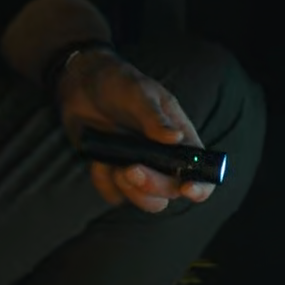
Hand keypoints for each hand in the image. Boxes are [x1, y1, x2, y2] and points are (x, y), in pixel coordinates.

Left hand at [55, 50, 216, 212]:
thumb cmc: (118, 83)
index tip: (186, 188)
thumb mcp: (138, 92)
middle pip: (171, 191)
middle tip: (130, 168)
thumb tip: (175, 138)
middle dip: (153, 186)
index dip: (201, 186)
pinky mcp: (114, 176)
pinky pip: (114, 196)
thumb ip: (154, 117)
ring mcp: (140, 169)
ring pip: (146, 201)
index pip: (203, 171)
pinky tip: (97, 159)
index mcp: (180, 138)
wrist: (82, 84)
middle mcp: (163, 159)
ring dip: (130, 190)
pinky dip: (103, 182)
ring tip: (113, 164)